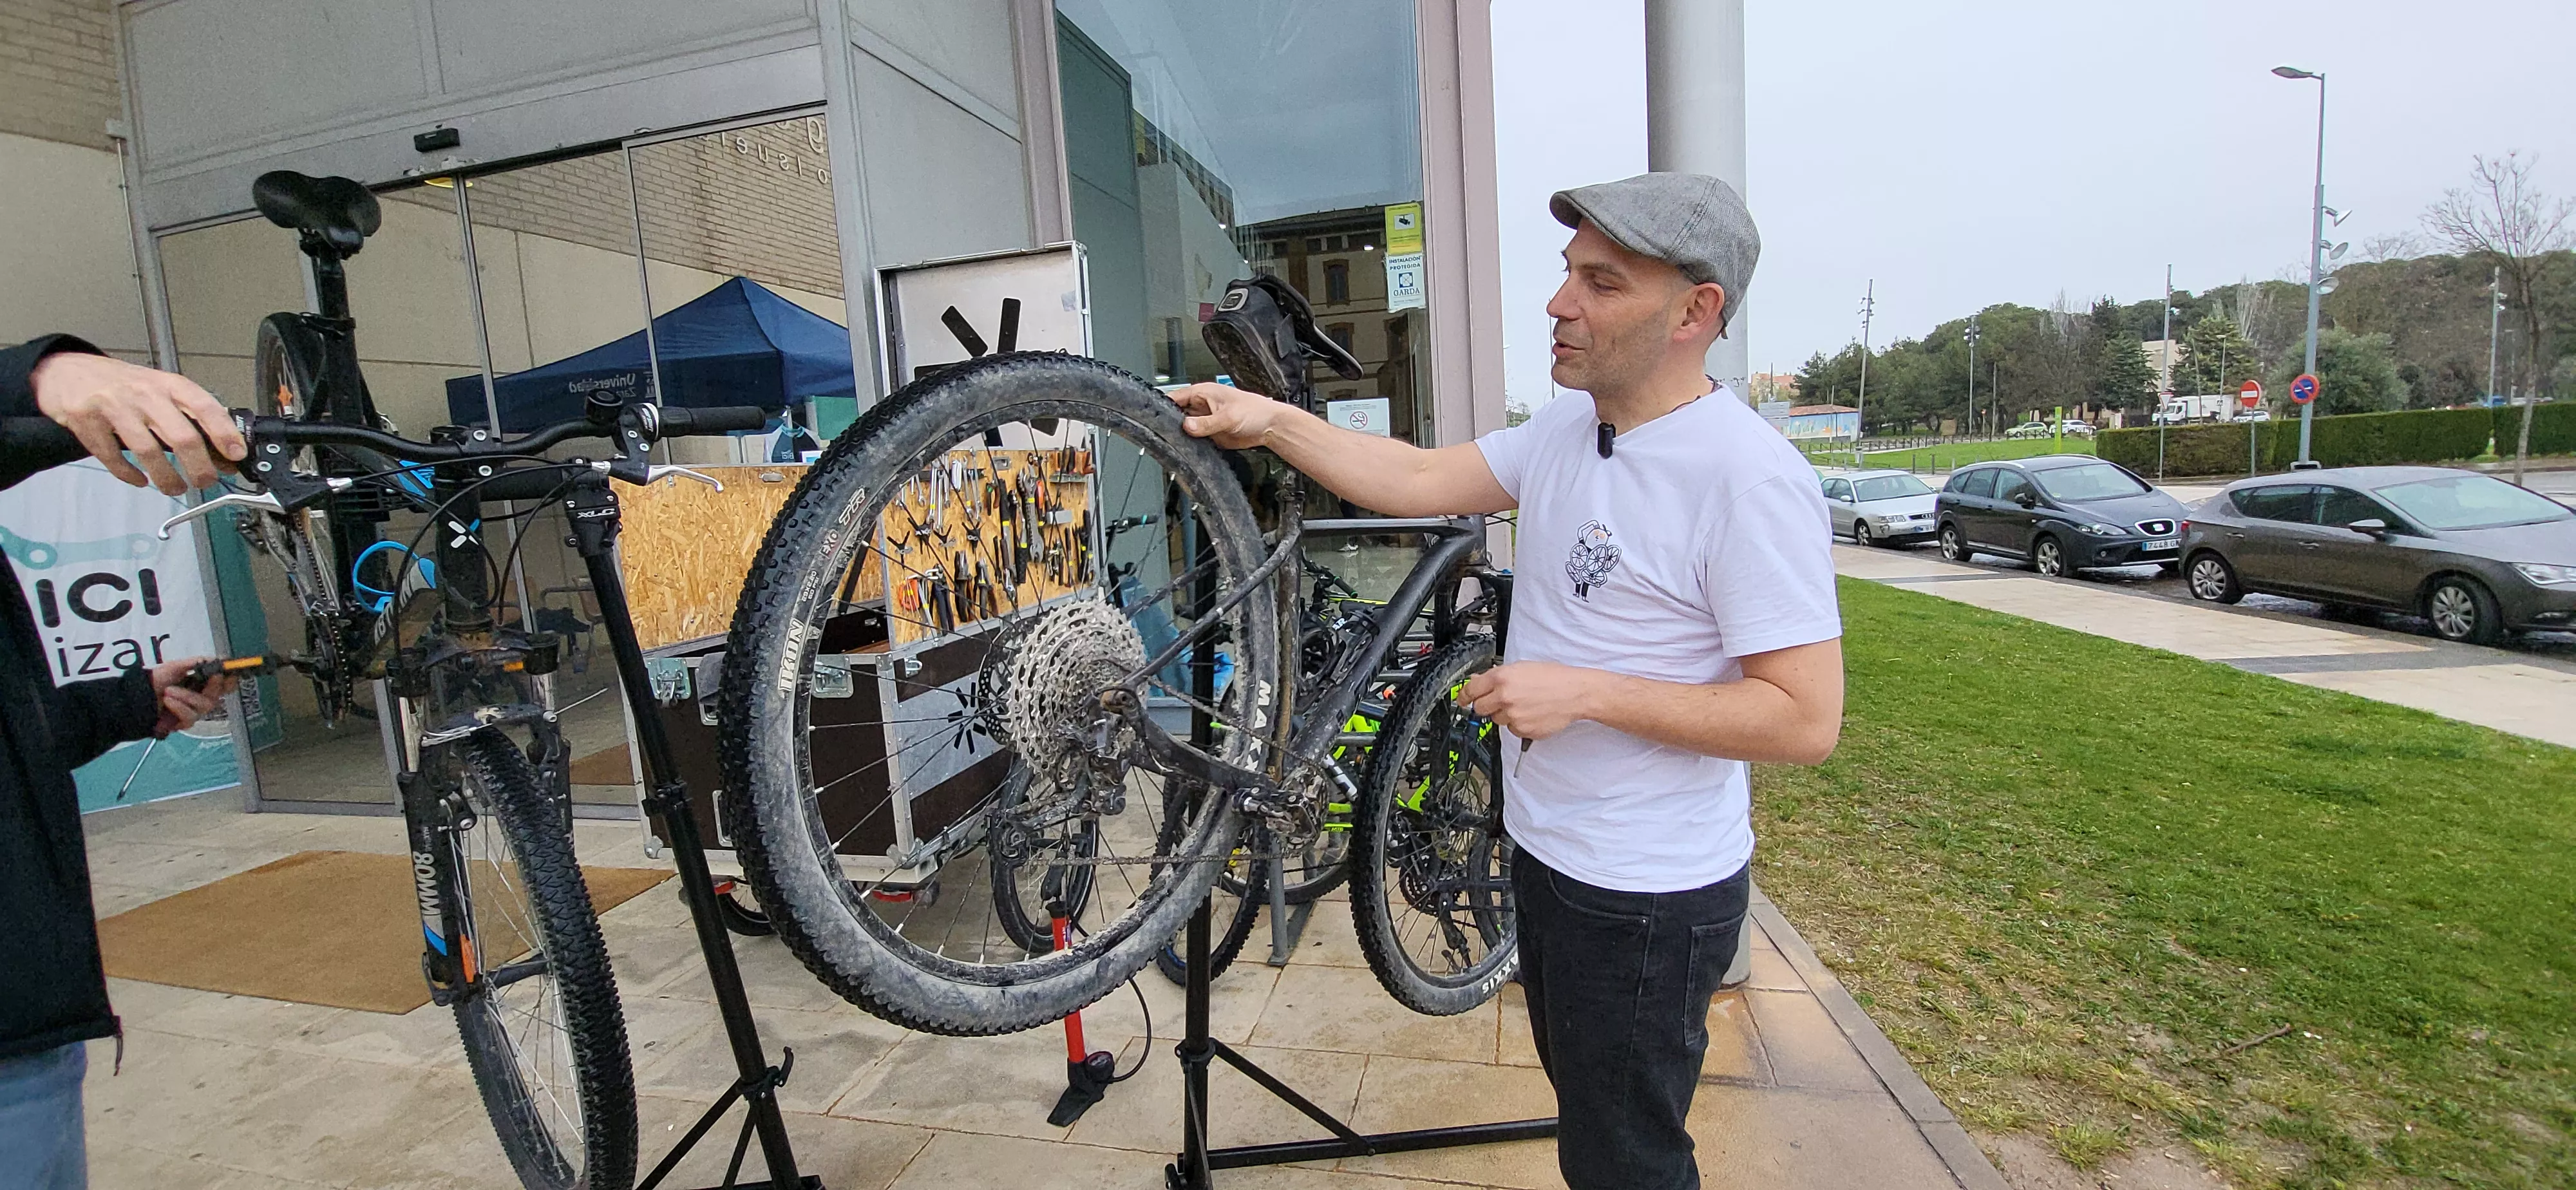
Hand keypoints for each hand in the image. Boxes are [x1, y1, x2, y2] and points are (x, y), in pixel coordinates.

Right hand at [30, 352, 245, 494]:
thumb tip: (225, 453)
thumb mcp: (160, 391)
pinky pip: (111, 457)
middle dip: (199, 467)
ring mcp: (113, 406)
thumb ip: (190, 418)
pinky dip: (129, 475)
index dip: (224, 432)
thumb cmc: (122, 384)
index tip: (236, 454)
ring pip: (147, 451)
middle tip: (205, 481)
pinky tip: (140, 480)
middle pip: (181, 436)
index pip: (205, 406)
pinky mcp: (86, 421)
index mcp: (167, 384)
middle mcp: (143, 393)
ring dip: (167, 477)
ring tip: (175, 487)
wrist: (66, 371)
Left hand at [149, 657, 237, 737]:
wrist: (136, 697)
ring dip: (186, 697)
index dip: (230, 680)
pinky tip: (168, 702)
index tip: (229, 674)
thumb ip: (196, 662)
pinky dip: (179, 708)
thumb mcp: (175, 666)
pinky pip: (190, 717)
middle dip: (214, 686)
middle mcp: (201, 698)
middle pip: (219, 695)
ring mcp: (194, 711)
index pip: (225, 684)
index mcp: (202, 683)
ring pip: (205, 706)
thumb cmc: (155, 680)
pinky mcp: (184, 723)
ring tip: (169, 691)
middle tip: (211, 677)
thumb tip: (217, 659)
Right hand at [1168, 383, 1285, 449]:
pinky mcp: (1209, 435)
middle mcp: (1200, 406)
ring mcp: (1204, 421)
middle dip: (1170, 424)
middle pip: (1176, 415)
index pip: (1175, 397)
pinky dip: (1190, 446)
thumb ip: (1207, 423)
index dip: (1163, 406)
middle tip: (1163, 436)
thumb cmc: (1255, 412)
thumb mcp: (1229, 417)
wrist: (1271, 427)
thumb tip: (1186, 426)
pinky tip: (1186, 451)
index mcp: (1203, 393)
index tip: (1153, 418)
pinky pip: (1194, 440)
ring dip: (1180, 436)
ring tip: (1173, 444)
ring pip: (1183, 429)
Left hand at [1455, 661, 1601, 741]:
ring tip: (1524, 705)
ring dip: (1505, 714)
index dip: (1464, 696)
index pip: (1471, 690)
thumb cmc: (1553, 677)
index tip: (1462, 700)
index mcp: (1502, 678)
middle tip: (1501, 701)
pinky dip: (1518, 724)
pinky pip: (1512, 730)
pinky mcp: (1522, 730)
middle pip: (1479, 709)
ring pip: (1496, 720)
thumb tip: (1478, 681)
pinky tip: (1532, 713)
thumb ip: (1497, 676)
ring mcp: (1513, 716)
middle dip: (1487, 705)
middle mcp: (1504, 697)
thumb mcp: (1522, 668)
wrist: (1575, 693)